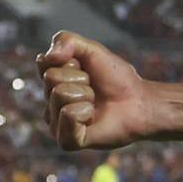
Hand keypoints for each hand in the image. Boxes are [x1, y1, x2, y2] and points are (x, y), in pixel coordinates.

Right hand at [36, 30, 152, 150]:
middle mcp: (49, 103)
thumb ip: (66, 41)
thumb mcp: (92, 50)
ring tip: (94, 103)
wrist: (138, 102)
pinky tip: (92, 118)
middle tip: (94, 88)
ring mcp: (56, 123)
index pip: (45, 63)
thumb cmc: (116, 79)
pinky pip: (66, 116)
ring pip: (59, 95)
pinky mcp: (67, 140)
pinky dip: (84, 112)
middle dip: (80, 78)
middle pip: (51, 79)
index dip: (71, 61)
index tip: (85, 69)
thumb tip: (44, 57)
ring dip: (85, 94)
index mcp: (52, 83)